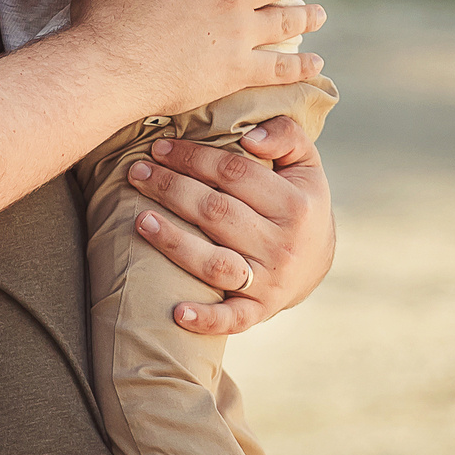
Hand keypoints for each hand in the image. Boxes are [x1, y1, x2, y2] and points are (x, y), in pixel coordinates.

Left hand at [128, 115, 333, 334]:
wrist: (318, 261)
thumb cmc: (300, 201)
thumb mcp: (305, 164)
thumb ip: (287, 135)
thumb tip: (251, 136)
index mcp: (295, 204)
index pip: (234, 173)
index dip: (193, 157)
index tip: (159, 147)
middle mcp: (283, 244)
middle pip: (216, 212)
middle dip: (171, 189)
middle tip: (137, 172)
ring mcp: (270, 281)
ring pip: (214, 262)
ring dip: (174, 243)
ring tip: (140, 220)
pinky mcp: (258, 311)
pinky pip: (232, 319)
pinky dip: (206, 319)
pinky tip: (177, 313)